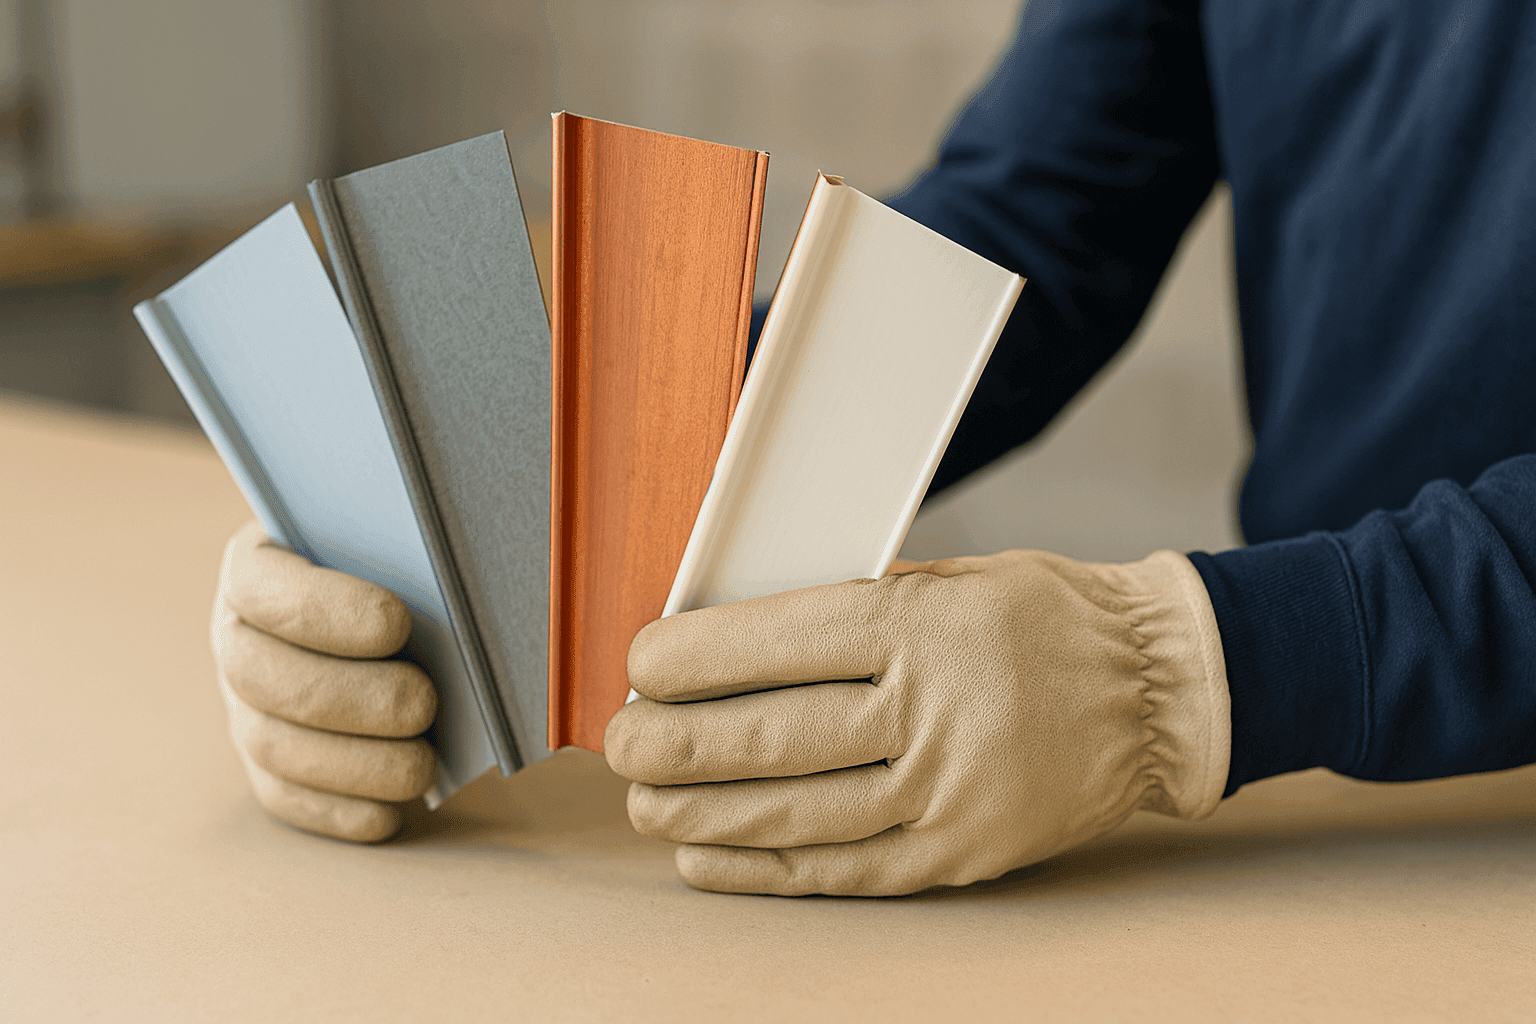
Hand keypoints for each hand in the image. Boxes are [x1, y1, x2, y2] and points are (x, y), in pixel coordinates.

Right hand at [210, 522, 436, 840]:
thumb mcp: (402, 543)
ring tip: (420, 766)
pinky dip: (338, 810)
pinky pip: (286, 798)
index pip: (263, 586)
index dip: (324, 609)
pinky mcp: (269, 763)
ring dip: (352, 763)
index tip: (396, 622)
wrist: (398, 609)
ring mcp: (245, 705)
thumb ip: (412, 553)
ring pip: (273, 746)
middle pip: (262, 676)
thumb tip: (454, 586)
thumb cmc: (403, 567)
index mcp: (257, 567)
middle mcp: (237, 638)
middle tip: (424, 702)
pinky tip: (388, 813)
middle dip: (350, 696)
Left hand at [605, 549, 1229, 895]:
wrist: (1158, 692)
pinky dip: (764, 868)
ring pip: (797, 814)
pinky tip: (707, 856)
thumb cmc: (1047, 618)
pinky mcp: (962, 852)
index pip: (781, 644)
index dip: (694, 660)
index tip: (640, 666)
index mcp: (926, 627)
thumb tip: (731, 637)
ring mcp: (951, 793)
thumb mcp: (950, 577)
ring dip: (704, 813)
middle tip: (622, 743)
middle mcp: (936, 711)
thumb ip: (848, 606)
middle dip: (676, 745)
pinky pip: (845, 870)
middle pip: (773, 738)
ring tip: (646, 801)